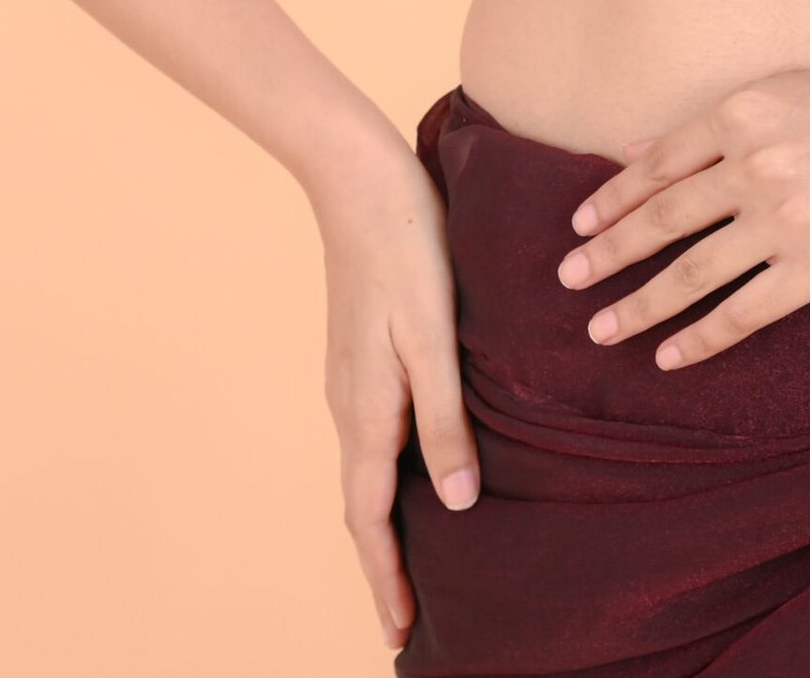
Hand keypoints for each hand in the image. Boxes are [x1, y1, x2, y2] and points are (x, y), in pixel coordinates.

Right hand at [310, 142, 481, 652]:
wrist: (358, 177)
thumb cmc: (406, 249)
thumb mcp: (434, 336)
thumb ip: (445, 419)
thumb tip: (459, 505)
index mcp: (367, 407)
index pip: (371, 517)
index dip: (386, 576)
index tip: (400, 632)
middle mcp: (350, 402)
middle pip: (364, 504)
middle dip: (383, 563)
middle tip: (407, 617)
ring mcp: (351, 376)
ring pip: (368, 469)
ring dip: (387, 521)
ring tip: (418, 558)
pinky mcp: (361, 351)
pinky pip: (373, 434)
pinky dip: (389, 473)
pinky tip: (419, 467)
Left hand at [553, 55, 809, 371]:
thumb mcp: (789, 90)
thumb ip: (720, 125)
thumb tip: (641, 149)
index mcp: (742, 112)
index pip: (657, 164)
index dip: (612, 199)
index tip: (577, 224)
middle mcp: (754, 164)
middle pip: (661, 220)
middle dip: (607, 254)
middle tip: (568, 281)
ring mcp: (786, 219)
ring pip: (691, 273)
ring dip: (638, 305)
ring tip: (602, 329)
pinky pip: (744, 313)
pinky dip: (700, 339)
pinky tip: (671, 356)